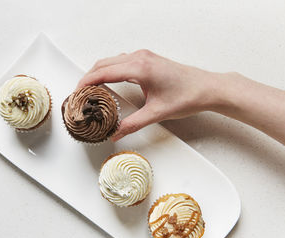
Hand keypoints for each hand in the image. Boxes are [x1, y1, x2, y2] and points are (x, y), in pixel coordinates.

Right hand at [77, 49, 220, 140]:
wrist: (207, 88)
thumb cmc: (187, 95)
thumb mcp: (156, 113)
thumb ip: (132, 124)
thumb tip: (116, 133)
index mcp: (140, 68)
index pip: (103, 72)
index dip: (86, 82)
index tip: (76, 92)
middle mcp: (140, 58)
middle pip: (103, 64)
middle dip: (88, 77)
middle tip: (79, 94)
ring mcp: (144, 57)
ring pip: (111, 61)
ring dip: (98, 72)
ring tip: (90, 89)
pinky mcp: (148, 60)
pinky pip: (121, 62)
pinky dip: (109, 70)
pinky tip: (108, 82)